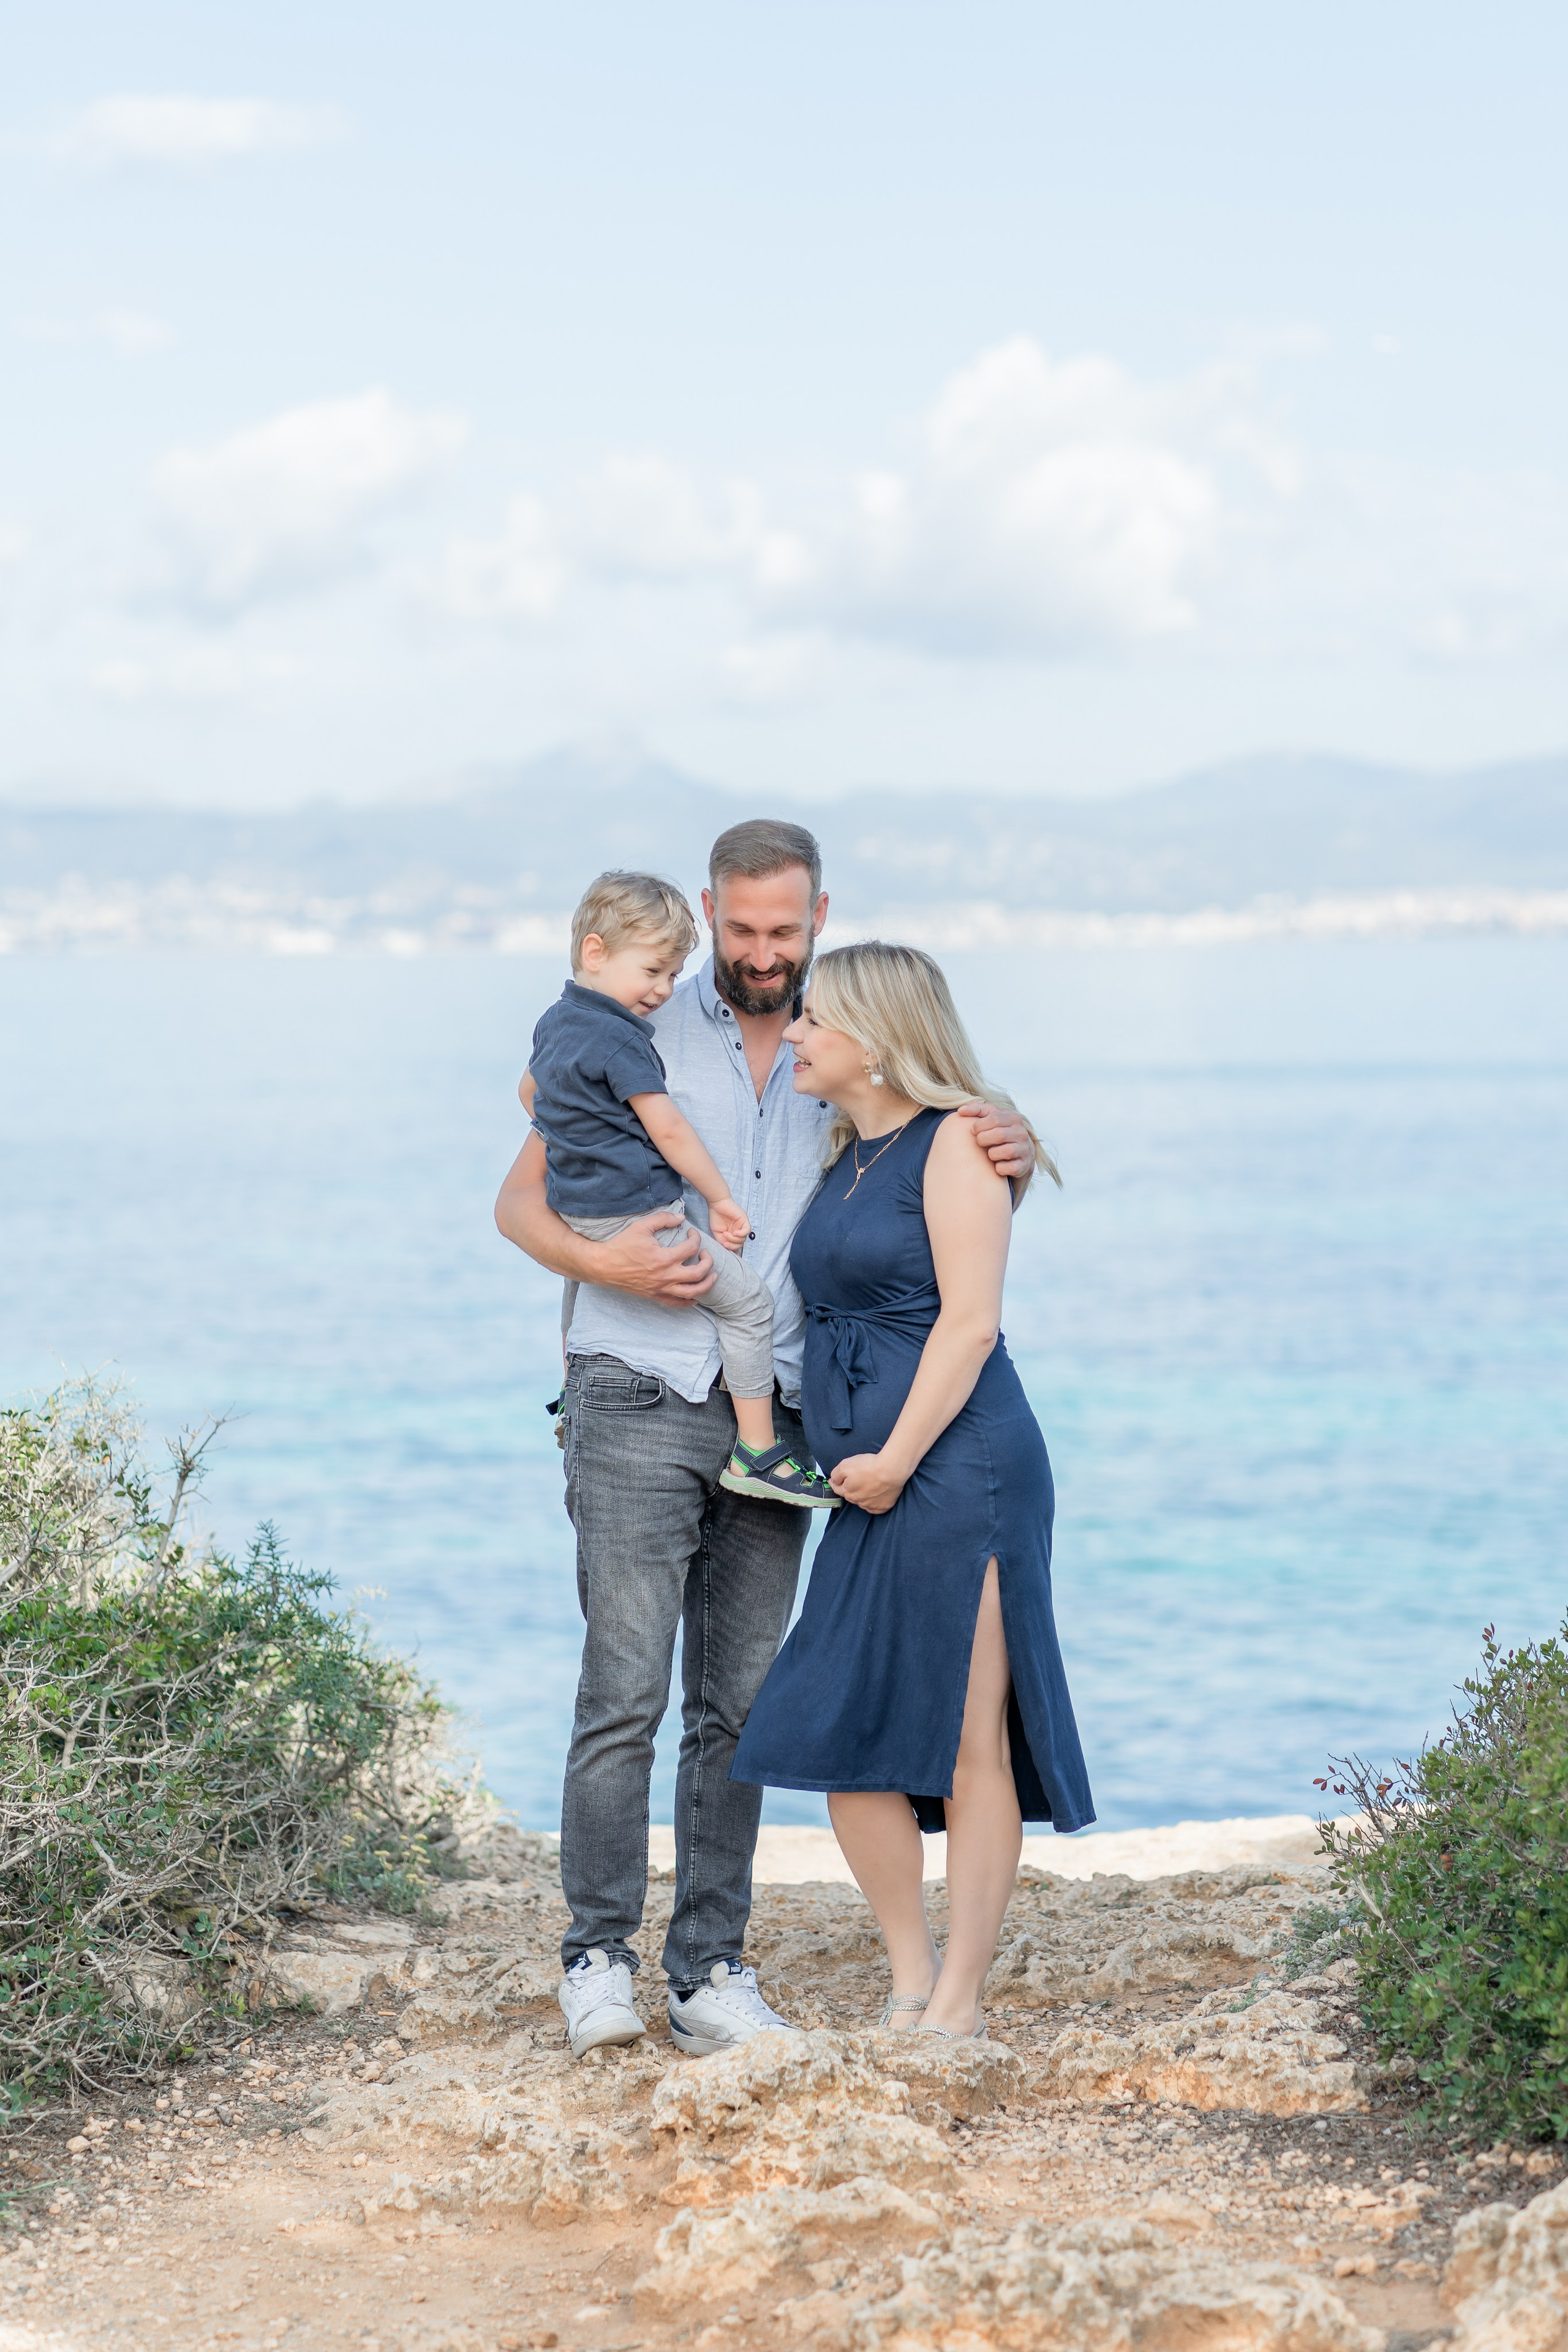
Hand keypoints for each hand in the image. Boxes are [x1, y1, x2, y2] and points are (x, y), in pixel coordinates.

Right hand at [589, 1210, 715, 1303]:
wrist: (603, 1265)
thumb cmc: (621, 1245)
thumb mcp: (641, 1226)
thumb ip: (663, 1219)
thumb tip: (681, 1218)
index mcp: (664, 1258)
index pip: (691, 1248)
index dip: (696, 1238)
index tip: (692, 1233)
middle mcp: (665, 1276)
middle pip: (698, 1273)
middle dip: (708, 1262)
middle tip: (706, 1254)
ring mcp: (661, 1288)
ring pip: (692, 1292)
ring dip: (706, 1284)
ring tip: (713, 1276)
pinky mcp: (655, 1296)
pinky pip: (677, 1303)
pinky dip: (689, 1301)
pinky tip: (696, 1295)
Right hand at [708, 1197, 751, 1252]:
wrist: (717, 1204)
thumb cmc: (716, 1217)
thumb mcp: (717, 1233)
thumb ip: (722, 1242)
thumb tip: (728, 1250)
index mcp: (732, 1235)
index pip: (736, 1246)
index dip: (734, 1252)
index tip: (729, 1255)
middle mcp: (738, 1231)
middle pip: (740, 1244)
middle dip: (732, 1246)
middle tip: (725, 1243)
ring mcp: (742, 1226)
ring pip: (743, 1239)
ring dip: (734, 1239)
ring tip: (725, 1234)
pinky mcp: (745, 1221)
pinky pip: (747, 1231)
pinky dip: (740, 1234)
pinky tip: (734, 1233)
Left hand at [828, 1451, 907, 1514]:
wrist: (890, 1470)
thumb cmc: (869, 1466)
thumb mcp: (845, 1465)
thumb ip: (836, 1474)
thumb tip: (833, 1481)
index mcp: (848, 1492)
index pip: (837, 1489)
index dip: (835, 1483)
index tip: (833, 1480)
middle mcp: (858, 1501)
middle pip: (850, 1495)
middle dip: (850, 1488)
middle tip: (854, 1480)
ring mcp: (871, 1505)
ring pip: (862, 1502)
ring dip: (862, 1496)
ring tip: (867, 1486)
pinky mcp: (883, 1507)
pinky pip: (875, 1508)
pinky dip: (874, 1503)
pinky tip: (875, 1497)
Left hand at [956, 1099, 1031, 1183]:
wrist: (1019, 1152)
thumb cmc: (999, 1131)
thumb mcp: (991, 1116)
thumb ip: (977, 1110)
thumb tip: (960, 1111)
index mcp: (1013, 1118)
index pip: (995, 1119)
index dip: (979, 1126)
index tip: (974, 1131)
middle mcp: (1021, 1133)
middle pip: (999, 1135)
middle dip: (983, 1140)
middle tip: (980, 1142)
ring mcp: (1024, 1150)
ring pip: (1006, 1151)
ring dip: (992, 1154)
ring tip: (990, 1153)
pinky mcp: (1023, 1166)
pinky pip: (1009, 1168)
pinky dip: (999, 1168)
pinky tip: (996, 1165)